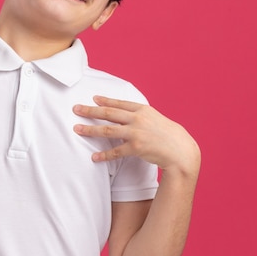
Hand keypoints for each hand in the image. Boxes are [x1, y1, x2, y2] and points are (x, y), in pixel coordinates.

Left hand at [73, 95, 199, 173]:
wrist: (181, 150)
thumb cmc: (169, 135)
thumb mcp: (155, 120)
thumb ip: (141, 117)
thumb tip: (127, 116)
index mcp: (143, 110)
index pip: (120, 103)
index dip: (105, 101)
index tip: (93, 98)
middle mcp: (138, 119)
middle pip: (109, 113)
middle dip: (90, 111)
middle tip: (76, 109)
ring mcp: (136, 133)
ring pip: (108, 130)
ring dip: (90, 130)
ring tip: (77, 129)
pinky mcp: (136, 148)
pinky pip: (115, 151)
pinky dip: (104, 155)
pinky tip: (94, 157)